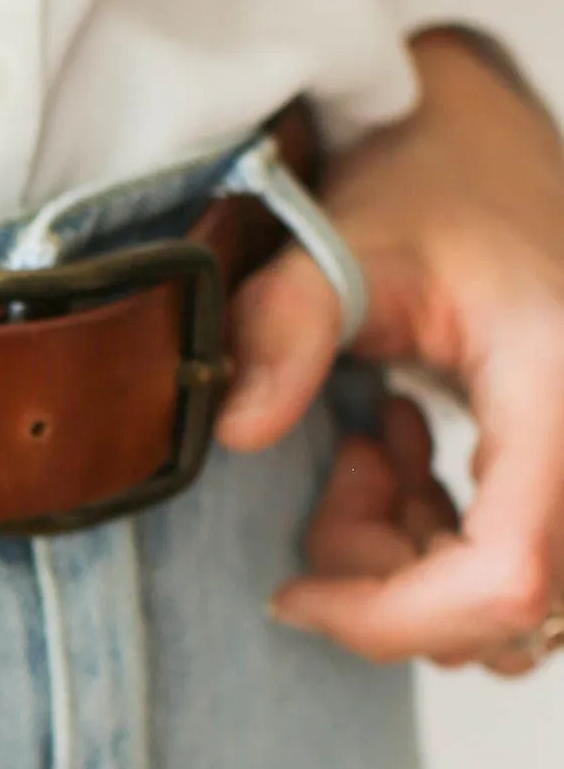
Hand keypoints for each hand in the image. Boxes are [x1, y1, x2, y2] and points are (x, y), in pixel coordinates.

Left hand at [214, 29, 563, 674]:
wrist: (485, 153)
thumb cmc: (426, 188)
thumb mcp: (340, 242)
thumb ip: (283, 326)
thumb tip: (236, 427)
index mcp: (559, 383)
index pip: (505, 573)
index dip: (393, 615)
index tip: (294, 592)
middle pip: (502, 607)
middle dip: (388, 580)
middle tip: (338, 472)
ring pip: (506, 604)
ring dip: (407, 561)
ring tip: (367, 452)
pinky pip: (511, 570)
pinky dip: (434, 543)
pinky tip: (398, 455)